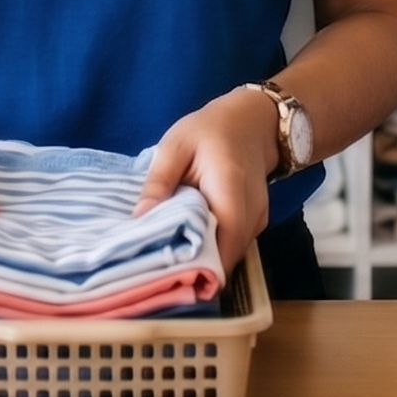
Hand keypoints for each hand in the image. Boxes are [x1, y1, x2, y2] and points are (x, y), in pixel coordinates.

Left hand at [132, 88, 278, 277]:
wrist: (251, 121)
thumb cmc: (210, 130)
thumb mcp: (175, 147)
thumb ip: (159, 182)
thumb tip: (139, 218)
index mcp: (230, 194)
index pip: (219, 250)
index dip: (194, 269)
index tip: (162, 275)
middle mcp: (251, 214)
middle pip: (224, 259)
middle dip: (192, 268)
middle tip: (156, 267)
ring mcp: (257, 221)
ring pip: (229, 256)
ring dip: (202, 259)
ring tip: (168, 255)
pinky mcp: (255, 223)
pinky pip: (233, 245)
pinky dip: (212, 247)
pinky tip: (187, 240)